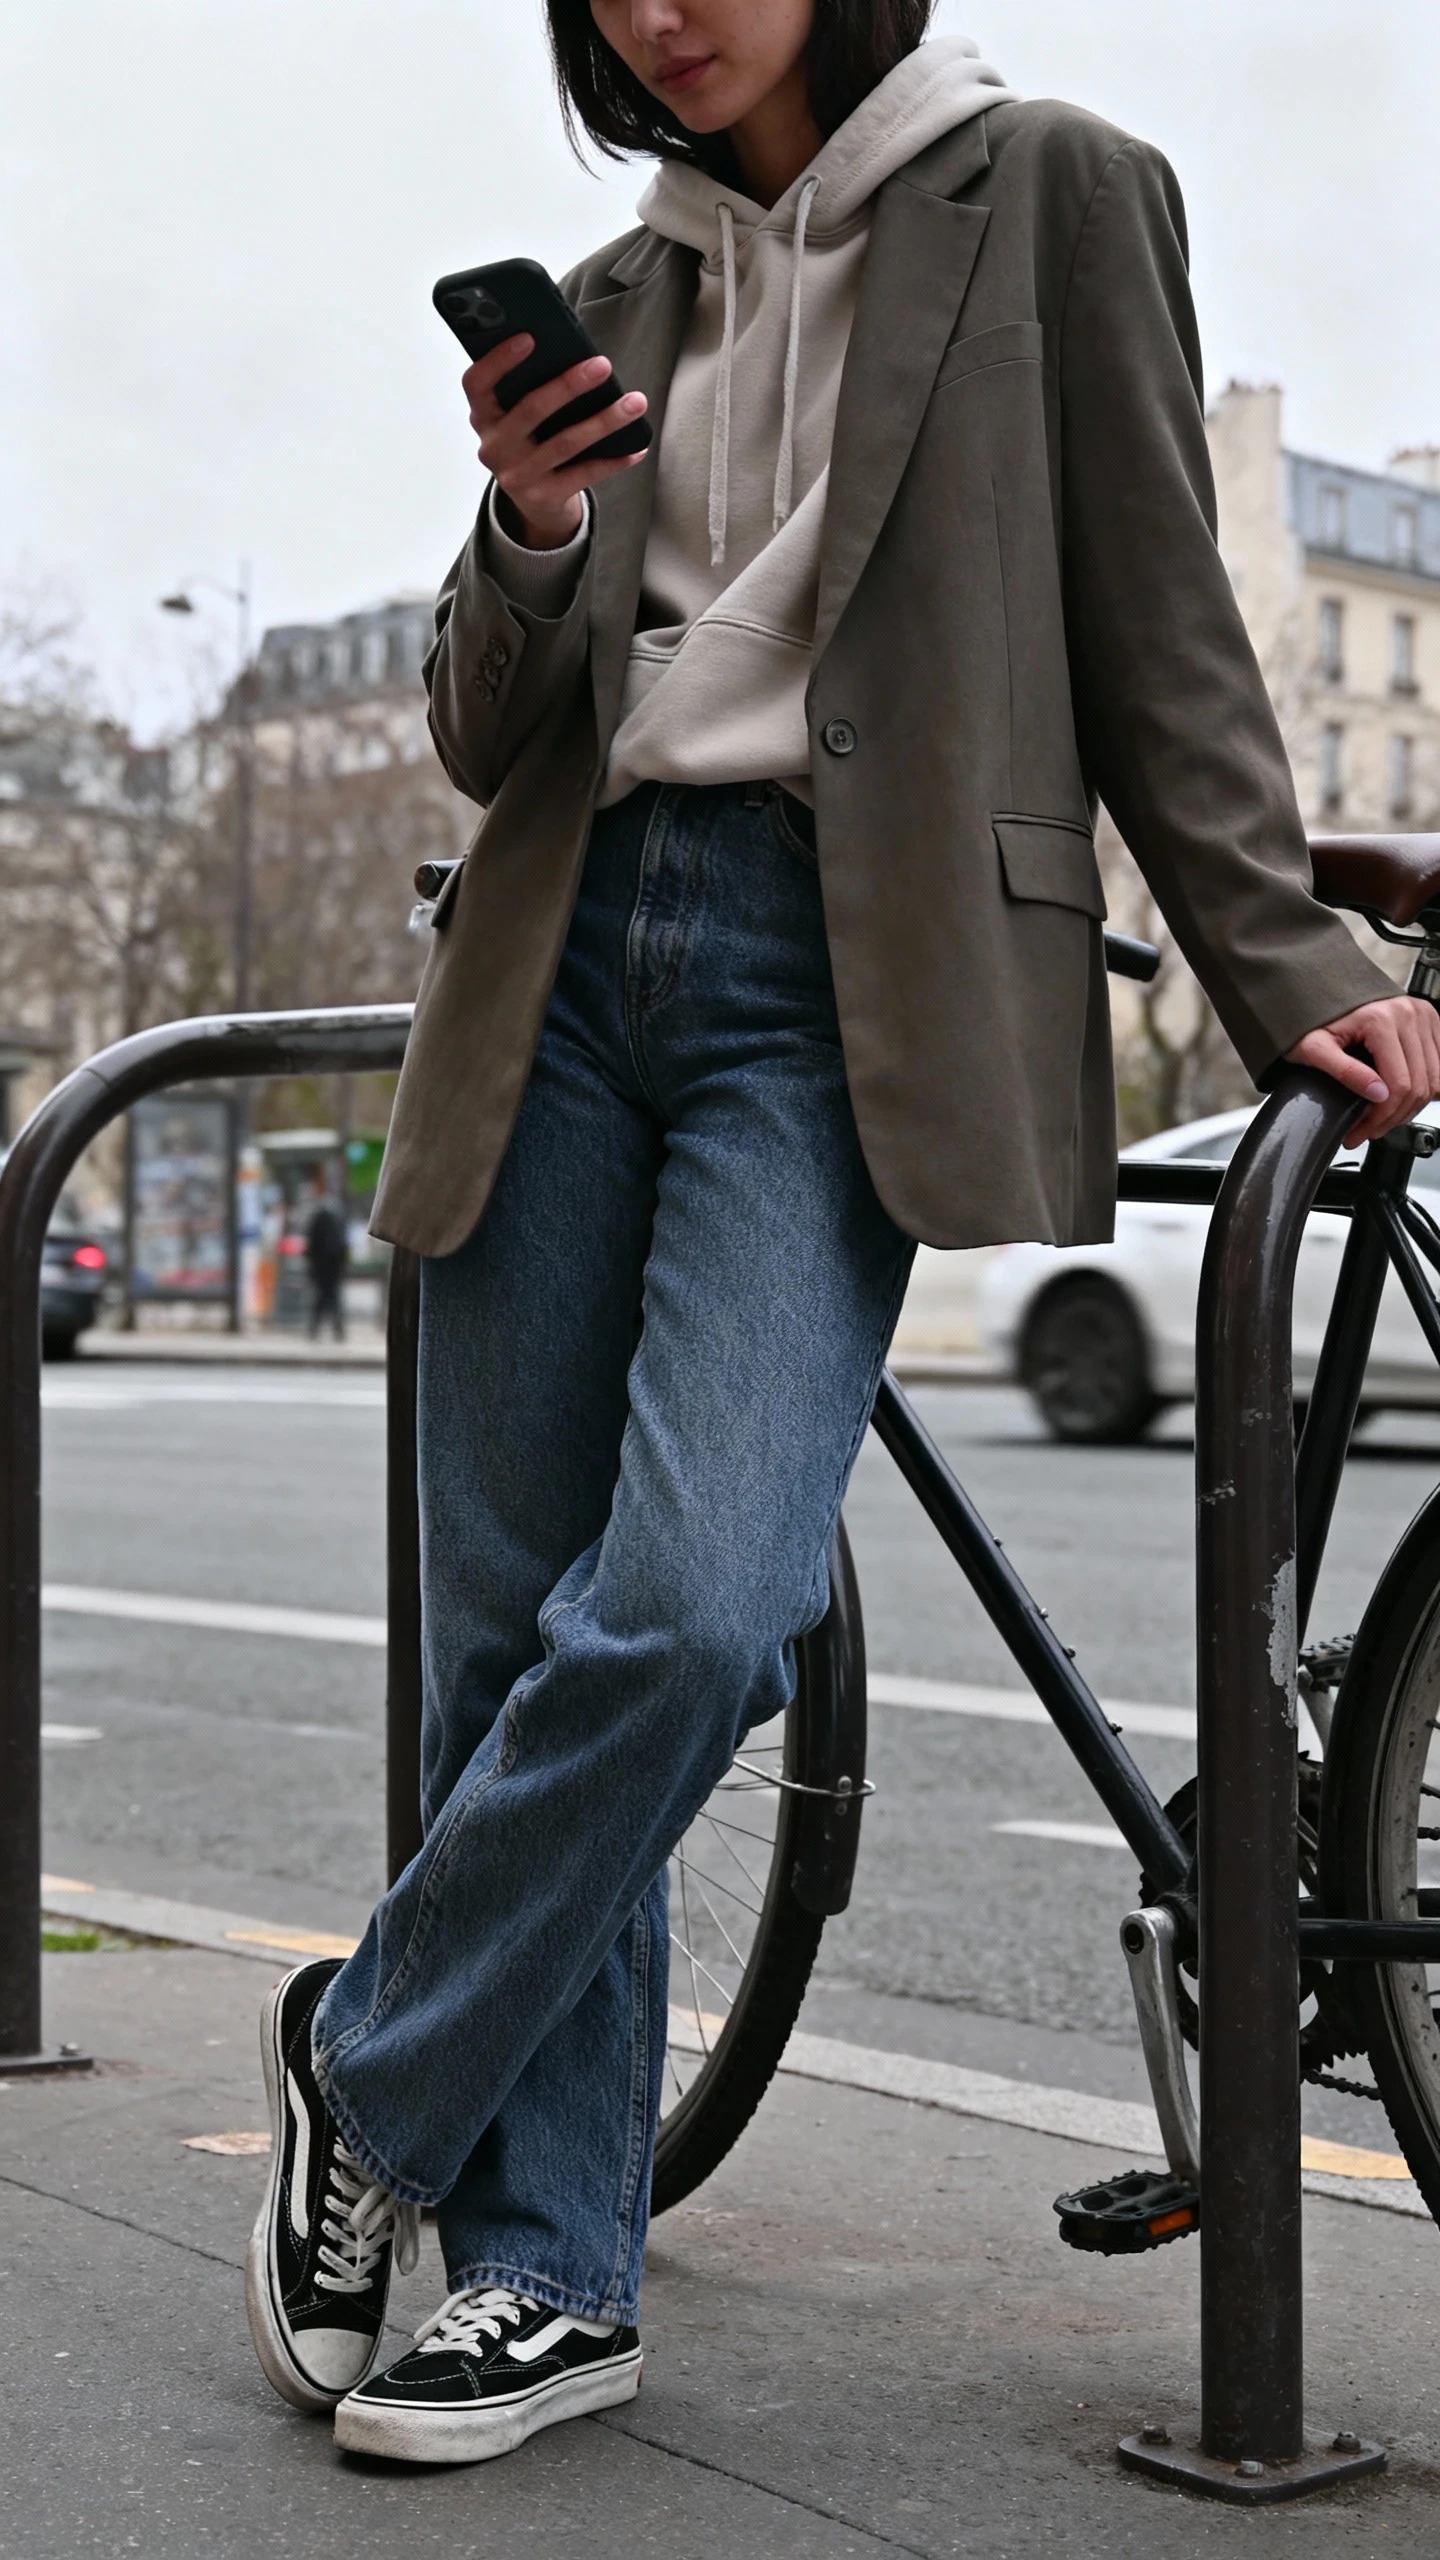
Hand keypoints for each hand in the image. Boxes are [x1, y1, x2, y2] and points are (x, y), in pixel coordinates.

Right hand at [462, 335, 647, 548]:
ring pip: (565, 443)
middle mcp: (494, 447)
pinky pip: (583, 474)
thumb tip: (574, 355)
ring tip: (635, 402)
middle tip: (602, 365)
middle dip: (569, 385)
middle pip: (531, 410)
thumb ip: (528, 388)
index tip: (529, 337)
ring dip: (604, 421)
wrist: (533, 501)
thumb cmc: (530, 441)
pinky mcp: (543, 497)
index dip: (498, 360)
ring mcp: (517, 475)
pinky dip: (613, 460)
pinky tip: (636, 447)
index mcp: (483, 416)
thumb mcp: (517, 416)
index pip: (477, 383)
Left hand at [1285, 995, 1439, 1146]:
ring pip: (1434, 1080)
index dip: (1381, 1117)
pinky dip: (1423, 1087)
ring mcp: (1423, 1015)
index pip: (1399, 1084)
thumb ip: (1344, 1070)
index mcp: (1381, 1019)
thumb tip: (1377, 1094)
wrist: (1319, 991)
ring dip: (1411, 1106)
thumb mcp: (1313, 1047)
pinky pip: (1439, 1065)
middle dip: (1394, 1117)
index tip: (1360, 1132)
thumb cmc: (1313, 1018)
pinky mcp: (1429, 1020)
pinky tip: (1398, 1097)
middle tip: (1368, 1130)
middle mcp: (1408, 1014)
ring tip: (1382, 1117)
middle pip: (1419, 1086)